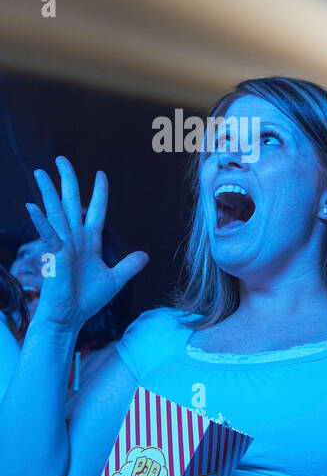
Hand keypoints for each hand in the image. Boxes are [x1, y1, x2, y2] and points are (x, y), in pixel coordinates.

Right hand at [24, 157, 147, 334]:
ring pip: (56, 213)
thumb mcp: (115, 279)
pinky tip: (32, 206)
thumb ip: (129, 265)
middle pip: (71, 204)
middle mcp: (75, 239)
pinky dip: (42, 222)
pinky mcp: (55, 256)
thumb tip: (145, 254)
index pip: (96, 211)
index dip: (99, 193)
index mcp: (89, 242)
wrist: (70, 316)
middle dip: (68, 181)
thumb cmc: (87, 298)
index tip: (101, 174)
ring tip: (40, 172)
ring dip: (48, 193)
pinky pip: (48, 236)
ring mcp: (63, 246)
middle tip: (61, 159)